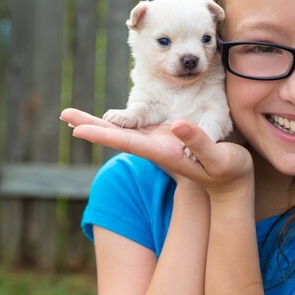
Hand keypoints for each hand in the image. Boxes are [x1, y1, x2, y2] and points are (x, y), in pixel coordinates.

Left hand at [60, 108, 253, 197]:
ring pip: (123, 133)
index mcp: (164, 153)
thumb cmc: (229, 171)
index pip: (128, 143)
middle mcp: (156, 149)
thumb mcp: (218, 158)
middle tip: (63, 114)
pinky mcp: (166, 140)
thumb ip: (200, 142)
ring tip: (73, 117)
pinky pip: (135, 131)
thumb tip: (178, 124)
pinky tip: (109, 121)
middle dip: (90, 125)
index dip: (104, 135)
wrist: (231, 180)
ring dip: (98, 124)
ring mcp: (159, 145)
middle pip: (117, 137)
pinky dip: (117, 124)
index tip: (78, 130)